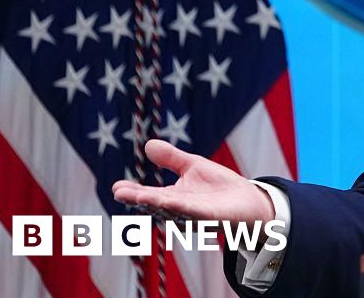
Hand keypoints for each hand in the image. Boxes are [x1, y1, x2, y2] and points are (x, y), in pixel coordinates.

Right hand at [112, 139, 274, 224]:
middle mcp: (180, 210)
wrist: (248, 201)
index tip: (116, 188)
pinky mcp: (215, 218)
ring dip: (159, 205)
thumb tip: (148, 144)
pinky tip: (176, 203)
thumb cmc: (218, 186)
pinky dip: (187, 210)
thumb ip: (172, 158)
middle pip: (157, 205)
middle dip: (140, 200)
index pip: (149, 195)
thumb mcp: (192, 166)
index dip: (133, 192)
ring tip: (142, 198)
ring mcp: (196, 216)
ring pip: (175, 211)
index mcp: (172, 198)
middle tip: (120, 193)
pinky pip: (199, 215)